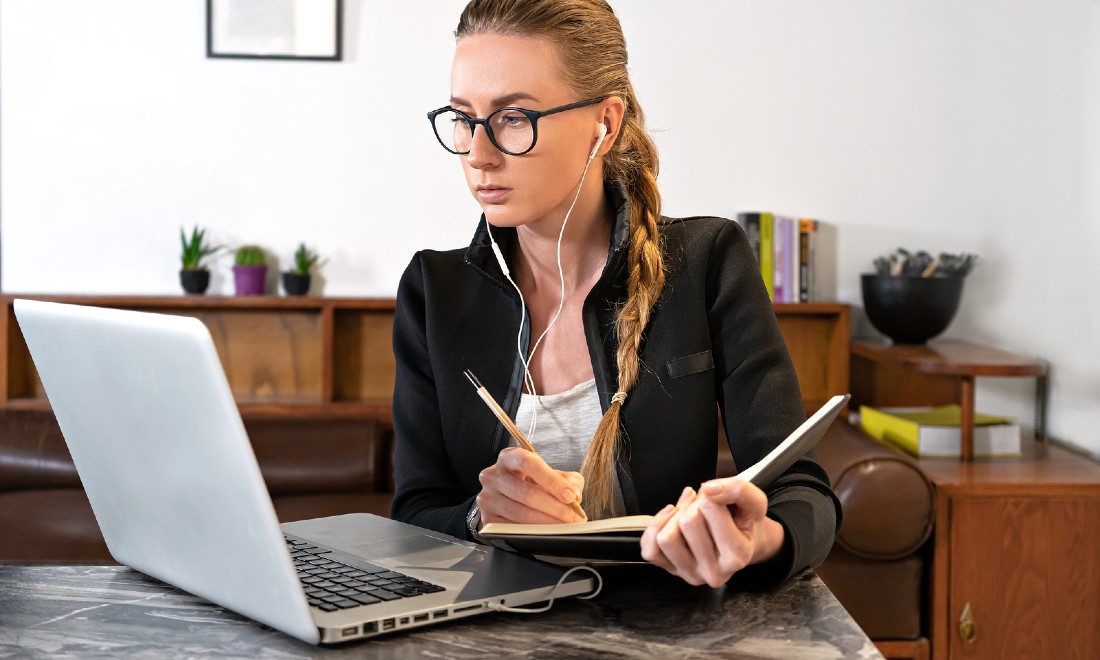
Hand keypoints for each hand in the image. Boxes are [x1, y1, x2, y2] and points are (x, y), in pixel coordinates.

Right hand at [476, 447, 585, 527]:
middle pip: (526, 493)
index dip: (551, 480)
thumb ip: (567, 480)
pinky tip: (547, 533)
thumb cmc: (531, 482)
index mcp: (508, 457)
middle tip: (574, 518)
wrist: (506, 497)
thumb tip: (575, 496)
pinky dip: (533, 533)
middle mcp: (493, 476)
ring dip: (547, 523)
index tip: (570, 496)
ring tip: (565, 527)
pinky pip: (512, 529)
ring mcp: (487, 498)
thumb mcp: (549, 474)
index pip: (528, 463)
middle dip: (555, 508)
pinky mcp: (486, 518)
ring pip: (520, 513)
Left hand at [639, 478, 783, 586]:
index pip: (710, 509)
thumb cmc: (745, 522)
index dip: (711, 496)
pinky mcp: (671, 570)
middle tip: (704, 507)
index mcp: (737, 557)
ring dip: (675, 516)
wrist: (742, 541)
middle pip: (687, 522)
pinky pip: (649, 548)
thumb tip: (708, 489)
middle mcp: (714, 572)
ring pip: (665, 537)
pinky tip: (672, 520)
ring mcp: (690, 574)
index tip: (719, 500)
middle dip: (694, 505)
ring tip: (690, 513)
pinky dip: (656, 527)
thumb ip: (738, 490)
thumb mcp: (754, 501)